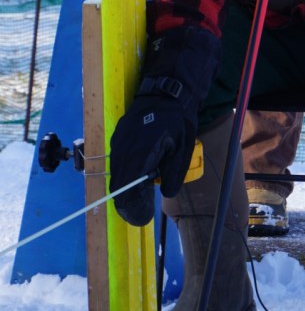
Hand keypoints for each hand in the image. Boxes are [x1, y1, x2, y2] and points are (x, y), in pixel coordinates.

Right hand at [109, 97, 195, 225]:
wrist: (167, 92)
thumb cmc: (177, 121)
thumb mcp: (182, 150)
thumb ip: (173, 174)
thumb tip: (167, 193)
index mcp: (139, 154)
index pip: (125, 188)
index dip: (130, 206)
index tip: (138, 218)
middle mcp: (123, 149)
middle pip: (117, 183)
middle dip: (127, 200)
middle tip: (140, 213)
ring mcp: (118, 141)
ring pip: (116, 172)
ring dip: (126, 187)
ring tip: (140, 198)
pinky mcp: (118, 136)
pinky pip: (118, 160)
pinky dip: (125, 173)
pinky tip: (138, 176)